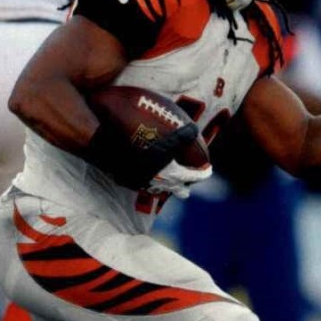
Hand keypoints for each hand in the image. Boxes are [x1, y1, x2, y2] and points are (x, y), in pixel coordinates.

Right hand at [87, 120, 201, 190]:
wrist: (111, 153)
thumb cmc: (140, 147)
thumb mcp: (164, 140)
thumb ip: (182, 136)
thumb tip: (194, 129)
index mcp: (171, 175)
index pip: (193, 177)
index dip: (203, 173)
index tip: (208, 170)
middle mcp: (160, 184)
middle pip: (179, 190)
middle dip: (184, 185)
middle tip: (187, 178)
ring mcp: (144, 186)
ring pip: (161, 189)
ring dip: (166, 184)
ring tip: (167, 175)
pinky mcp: (130, 184)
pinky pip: (144, 184)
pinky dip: (149, 179)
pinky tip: (145, 170)